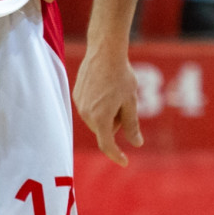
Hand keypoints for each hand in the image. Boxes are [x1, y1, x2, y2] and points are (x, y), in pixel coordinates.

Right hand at [73, 46, 143, 165]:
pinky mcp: (76, 96)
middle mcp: (87, 115)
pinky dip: (98, 105)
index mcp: (101, 118)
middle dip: (115, 123)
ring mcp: (79, 105)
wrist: (104, 52)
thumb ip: (132, 125)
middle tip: (124, 103)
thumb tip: (136, 143)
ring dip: (106, 114)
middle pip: (104, 130)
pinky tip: (104, 87)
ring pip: (96, 120)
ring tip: (113, 92)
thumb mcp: (131, 101)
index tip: (124, 161)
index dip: (116, 155)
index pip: (107, 145)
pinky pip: (90, 109)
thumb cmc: (121, 76)